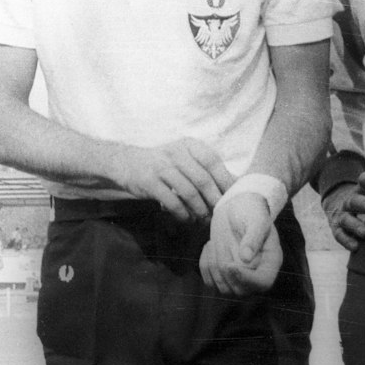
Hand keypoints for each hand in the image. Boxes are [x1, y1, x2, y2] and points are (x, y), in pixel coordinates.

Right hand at [108, 139, 234, 220]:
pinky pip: (171, 201)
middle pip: (202, 179)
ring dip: (199, 209)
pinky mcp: (148, 181)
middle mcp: (175, 152)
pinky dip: (182, 213)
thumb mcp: (185, 158)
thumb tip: (237, 184)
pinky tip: (186, 219)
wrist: (126, 162)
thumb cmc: (164, 164)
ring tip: (203, 219)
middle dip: (214, 200)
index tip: (233, 197)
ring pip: (188, 192)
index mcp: (189, 145)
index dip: (225, 180)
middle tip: (220, 214)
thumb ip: (206, 168)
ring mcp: (160, 166)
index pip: (212, 161)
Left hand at [201, 189, 281, 294]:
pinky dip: (204, 266)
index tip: (230, 265)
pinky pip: (210, 282)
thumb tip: (246, 259)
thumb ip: (253, 237)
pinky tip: (209, 246)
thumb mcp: (256, 219)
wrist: (238, 207)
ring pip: (223, 289)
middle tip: (219, 245)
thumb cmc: (251, 210)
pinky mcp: (224, 274)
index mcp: (271, 260)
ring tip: (215, 242)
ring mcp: (240, 276)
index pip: (263, 283)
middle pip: (240, 291)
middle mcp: (257, 273)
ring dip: (213, 266)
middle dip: (225, 270)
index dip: (246, 279)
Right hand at [321, 171, 364, 248]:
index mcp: (357, 191)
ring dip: (355, 225)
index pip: (362, 182)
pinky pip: (339, 235)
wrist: (337, 206)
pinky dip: (346, 241)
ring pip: (346, 219)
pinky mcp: (336, 229)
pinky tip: (355, 246)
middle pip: (354, 201)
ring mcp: (340, 215)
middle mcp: (347, 202)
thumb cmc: (363, 201)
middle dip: (364, 205)